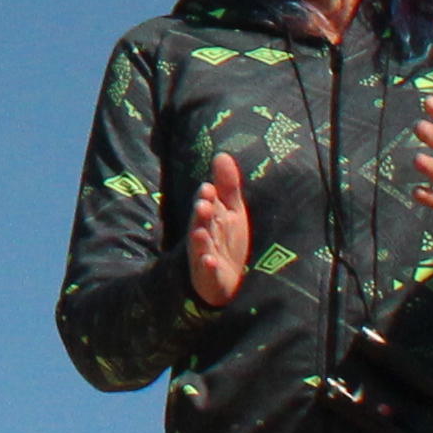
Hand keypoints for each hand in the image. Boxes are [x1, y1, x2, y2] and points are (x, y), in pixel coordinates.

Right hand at [185, 150, 254, 307]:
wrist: (227, 279)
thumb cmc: (227, 241)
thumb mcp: (232, 211)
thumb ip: (227, 185)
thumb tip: (221, 154)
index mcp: (210, 218)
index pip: (206, 204)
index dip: (207, 197)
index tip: (208, 189)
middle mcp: (203, 235)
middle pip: (200, 223)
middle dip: (201, 214)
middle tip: (203, 205)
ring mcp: (204, 256)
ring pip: (200, 246)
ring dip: (199, 239)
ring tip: (200, 233)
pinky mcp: (209, 276)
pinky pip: (207, 271)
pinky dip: (207, 266)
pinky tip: (209, 261)